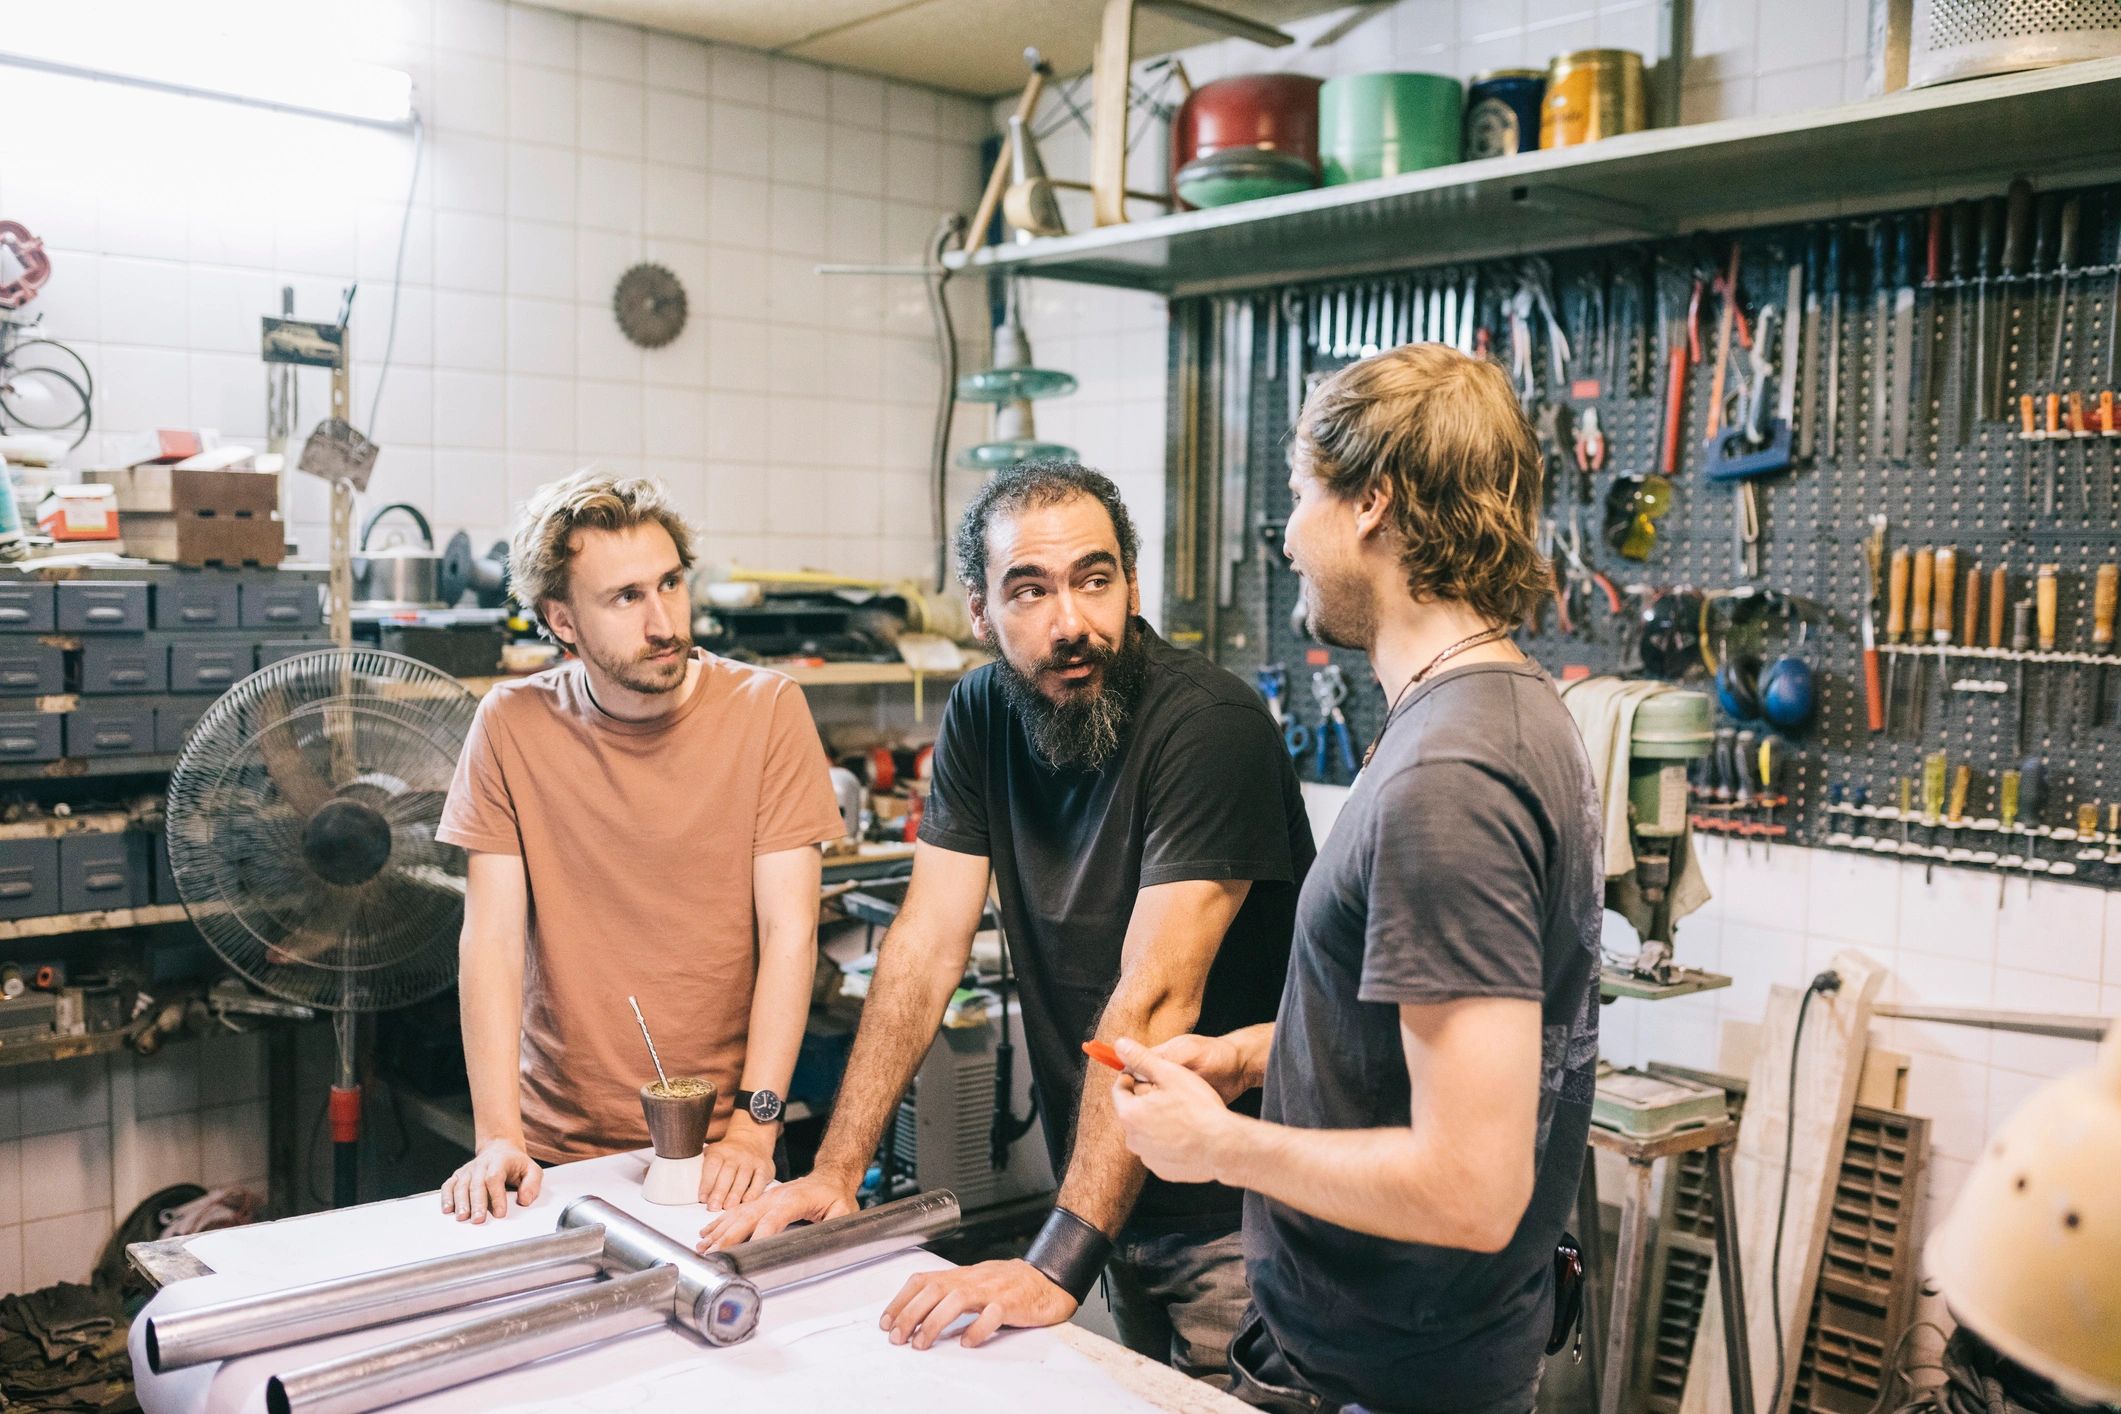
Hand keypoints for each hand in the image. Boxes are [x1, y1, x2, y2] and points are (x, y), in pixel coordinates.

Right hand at [440, 1138, 541, 1222]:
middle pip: (476, 1184)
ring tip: (462, 1217)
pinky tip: (447, 1209)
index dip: (497, 1196)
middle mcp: (481, 1164)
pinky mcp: (459, 1175)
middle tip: (478, 1220)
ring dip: (460, 1202)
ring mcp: (468, 1169)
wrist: (499, 1149)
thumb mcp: (532, 1169)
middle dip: (477, 1203)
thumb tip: (524, 1200)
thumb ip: (532, 1184)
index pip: (495, 1178)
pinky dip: (446, 1197)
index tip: (500, 1213)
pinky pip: (449, 1185)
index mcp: (500, 1161)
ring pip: (461, 1185)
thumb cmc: (516, 1164)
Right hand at [697, 1167, 855, 1252]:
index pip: (773, 1218)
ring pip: (738, 1214)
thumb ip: (836, 1226)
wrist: (829, 1177)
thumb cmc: (835, 1196)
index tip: (745, 1252)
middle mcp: (775, 1197)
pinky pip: (737, 1211)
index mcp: (794, 1199)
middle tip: (714, 1255)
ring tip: (703, 1248)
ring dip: (719, 1231)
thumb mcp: (844, 1211)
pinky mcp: (760, 1201)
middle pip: (747, 1217)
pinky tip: (707, 1233)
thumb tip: (826, 1241)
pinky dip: (720, 1223)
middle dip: (729, 1237)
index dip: (759, 1234)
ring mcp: (765, 1198)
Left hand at [698, 1113, 777, 1210]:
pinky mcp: (765, 1168)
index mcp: (720, 1152)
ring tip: (728, 1208)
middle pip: (727, 1173)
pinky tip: (746, 1202)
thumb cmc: (727, 1155)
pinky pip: (759, 1181)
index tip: (702, 1198)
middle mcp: (736, 1155)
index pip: (712, 1166)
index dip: (706, 1182)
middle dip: (719, 1192)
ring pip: (743, 1178)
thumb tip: (682, 1186)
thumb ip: (701, 1167)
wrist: (752, 1140)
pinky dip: (753, 1192)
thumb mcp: (712, 1154)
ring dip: (735, 1194)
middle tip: (713, 1207)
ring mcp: (751, 1161)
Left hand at [880, 1258, 1075, 1349]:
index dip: (901, 1300)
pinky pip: (992, 1314)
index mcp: (962, 1275)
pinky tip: (966, 1342)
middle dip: (910, 1313)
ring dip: (934, 1322)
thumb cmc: (1011, 1285)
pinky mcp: (1012, 1303)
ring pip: (957, 1299)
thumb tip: (918, 1317)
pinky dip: (977, 1329)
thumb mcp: (976, 1284)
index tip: (886, 1322)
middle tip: (897, 1337)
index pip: (924, 1280)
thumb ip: (951, 1296)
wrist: (1049, 1279)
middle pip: (934, 1289)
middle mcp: (973, 1279)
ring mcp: (993, 1290)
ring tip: (921, 1343)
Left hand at [1110, 1037, 1242, 1184]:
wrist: (1224, 1147)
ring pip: (1147, 1131)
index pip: (1120, 1089)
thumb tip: (1120, 1045)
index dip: (1134, 1076)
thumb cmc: (1199, 1109)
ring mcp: (1148, 1158)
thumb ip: (1141, 1058)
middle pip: (1134, 1111)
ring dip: (1158, 1120)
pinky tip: (1188, 1133)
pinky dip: (1169, 1140)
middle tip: (1172, 1093)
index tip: (1150, 1073)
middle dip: (1148, 1100)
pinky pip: (1161, 1149)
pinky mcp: (1163, 1170)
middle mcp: (1133, 1140)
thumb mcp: (1170, 1074)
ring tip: (1183, 1113)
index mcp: (1129, 1114)